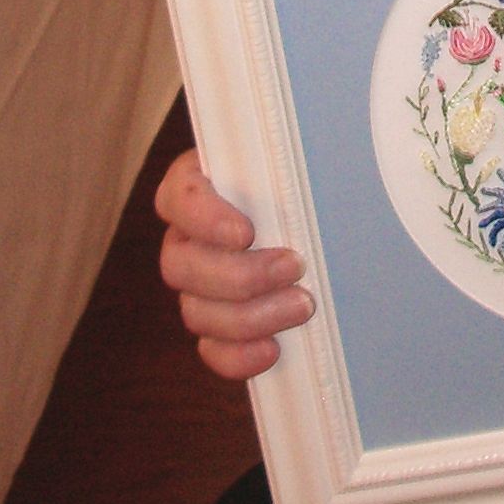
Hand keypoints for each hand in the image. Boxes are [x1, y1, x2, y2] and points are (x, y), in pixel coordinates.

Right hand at [155, 148, 314, 379]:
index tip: (246, 232)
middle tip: (294, 266)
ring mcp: (198, 285)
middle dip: (240, 274)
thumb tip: (325, 148)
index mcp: (199, 188)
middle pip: (181, 265)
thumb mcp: (303, 158)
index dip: (204, 218)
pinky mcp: (217, 323)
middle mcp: (188, 238)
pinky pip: (212, 348)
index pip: (179, 197)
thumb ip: (297, 159)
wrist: (323, 215)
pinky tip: (272, 350)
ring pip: (196, 311)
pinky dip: (238, 355)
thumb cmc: (309, 175)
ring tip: (302, 305)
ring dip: (249, 316)